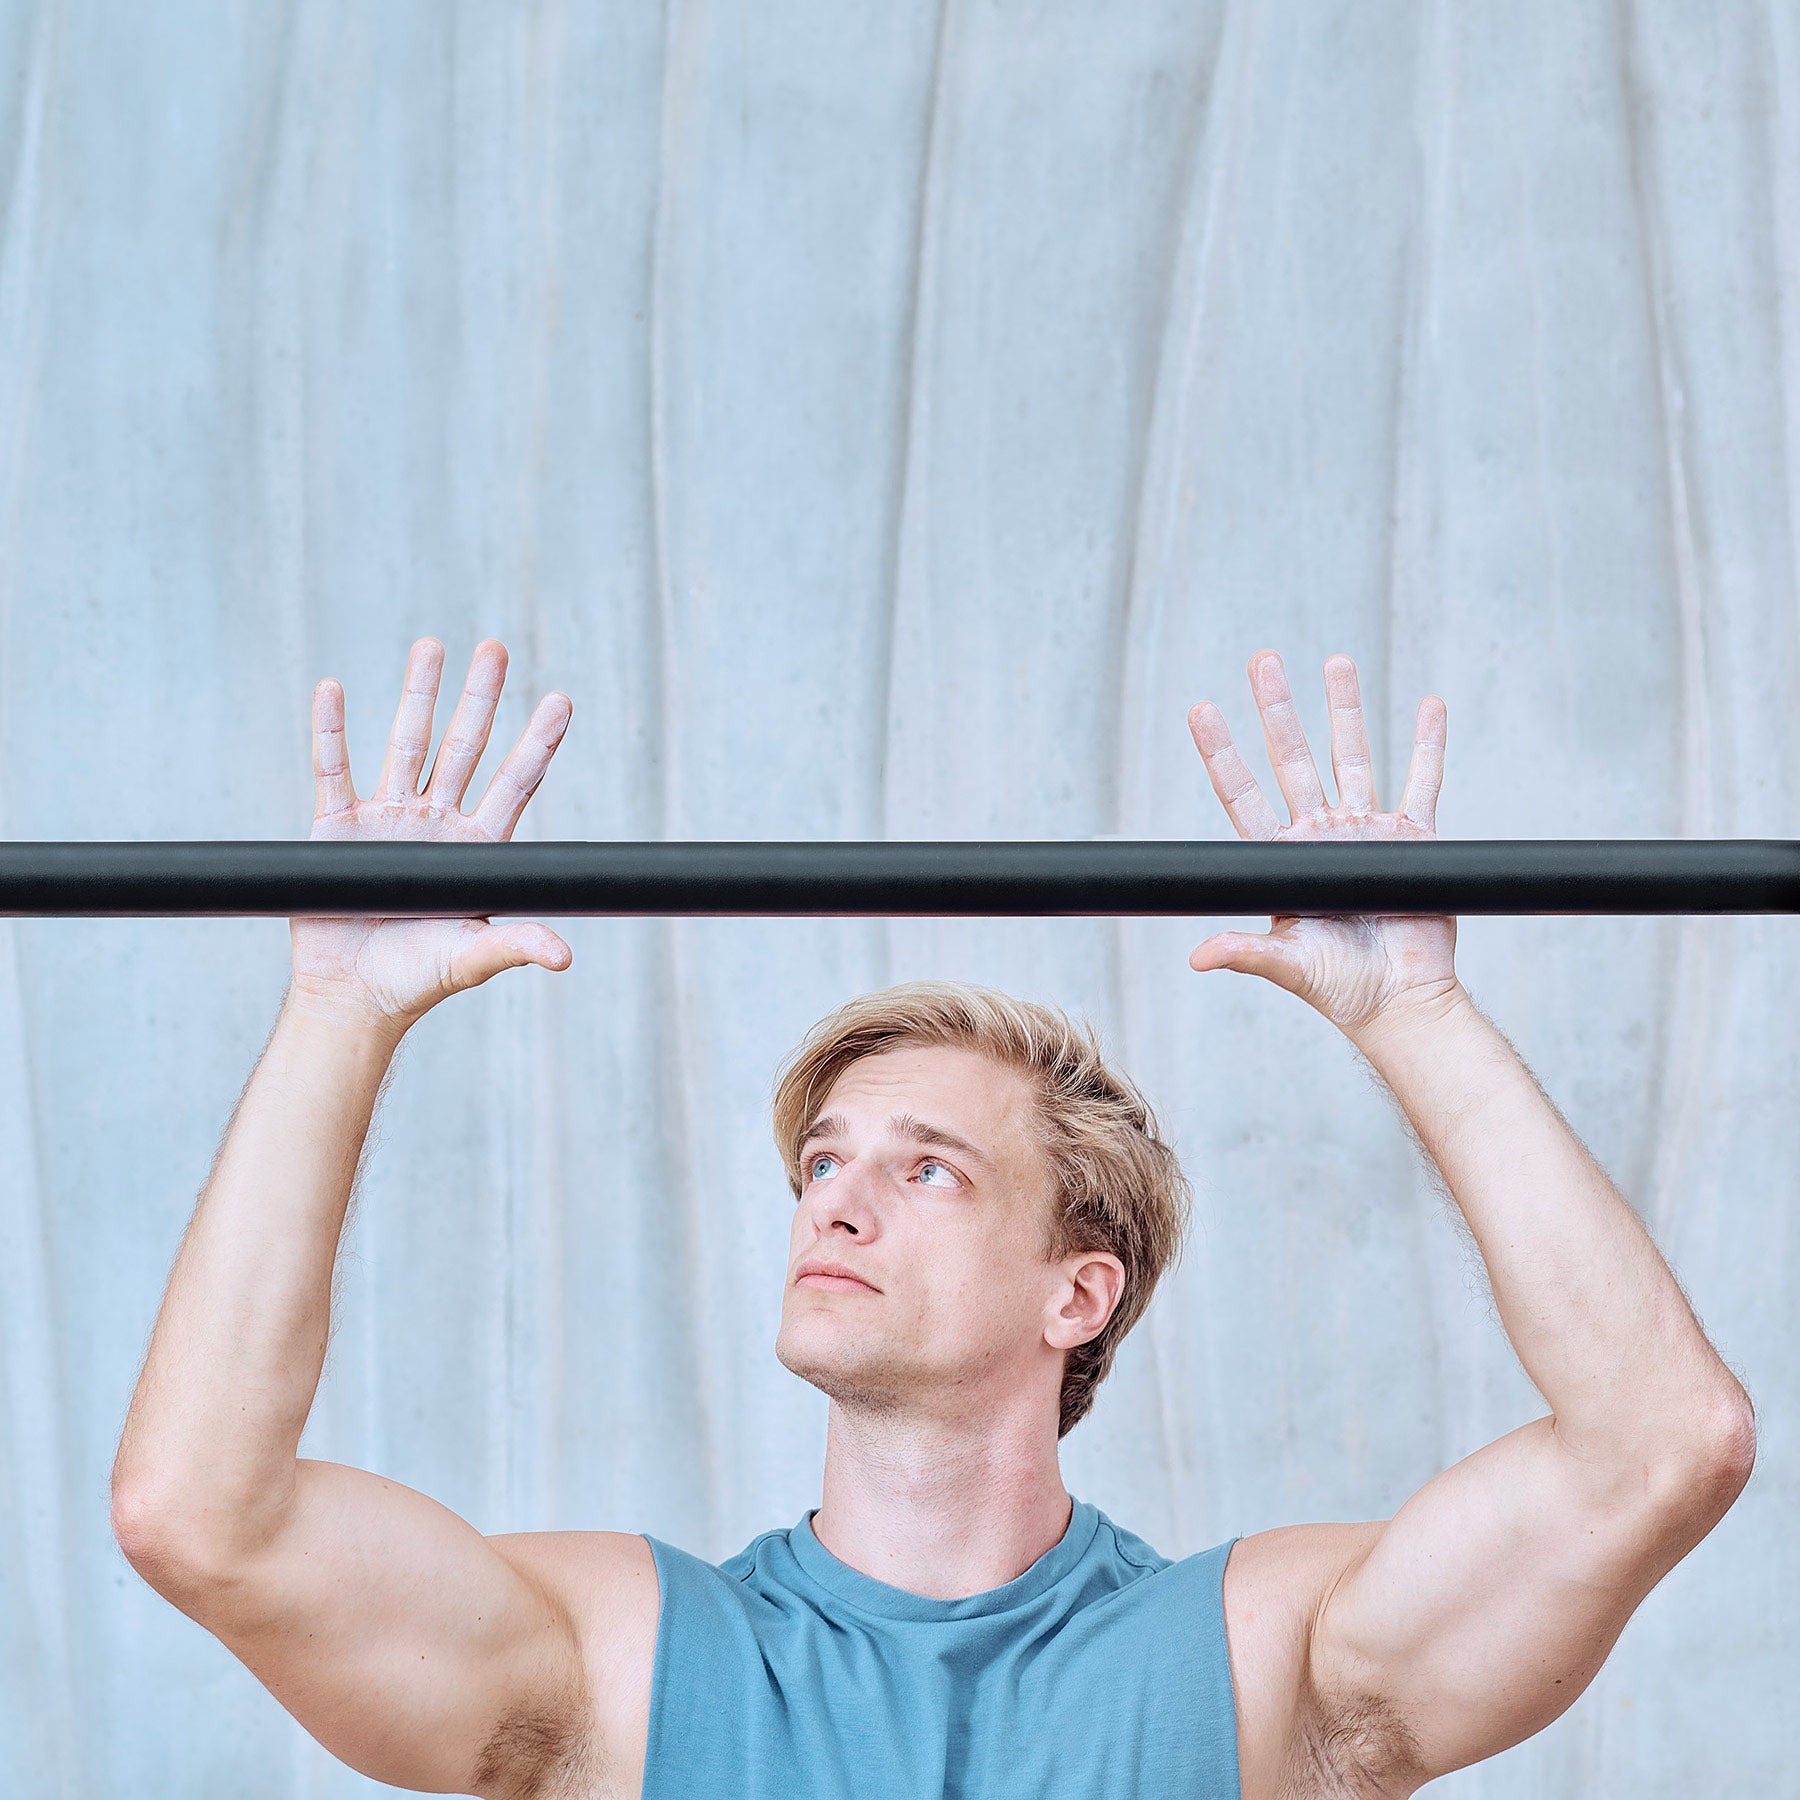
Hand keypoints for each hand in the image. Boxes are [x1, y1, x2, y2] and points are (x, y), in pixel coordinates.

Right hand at [288, 637, 574, 1038]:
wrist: (353, 998)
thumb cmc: (418, 979)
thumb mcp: (474, 958)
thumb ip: (517, 945)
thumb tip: (564, 955)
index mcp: (476, 847)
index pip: (514, 782)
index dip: (536, 742)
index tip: (560, 699)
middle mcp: (436, 822)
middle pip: (464, 747)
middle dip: (480, 697)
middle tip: (495, 647)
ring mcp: (387, 818)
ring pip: (407, 742)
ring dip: (418, 694)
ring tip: (431, 646)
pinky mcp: (337, 827)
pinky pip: (334, 768)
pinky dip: (331, 728)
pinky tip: (333, 688)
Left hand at [1186, 650, 1458, 1037]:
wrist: (1402, 1001)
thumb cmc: (1341, 989)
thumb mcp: (1288, 966)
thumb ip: (1246, 952)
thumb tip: (1200, 956)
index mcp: (1282, 858)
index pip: (1243, 794)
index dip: (1222, 752)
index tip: (1202, 709)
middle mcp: (1319, 835)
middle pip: (1293, 759)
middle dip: (1279, 709)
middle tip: (1263, 660)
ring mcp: (1365, 832)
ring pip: (1353, 756)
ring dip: (1345, 709)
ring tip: (1335, 661)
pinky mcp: (1412, 840)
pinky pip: (1421, 780)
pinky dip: (1427, 743)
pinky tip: (1427, 705)